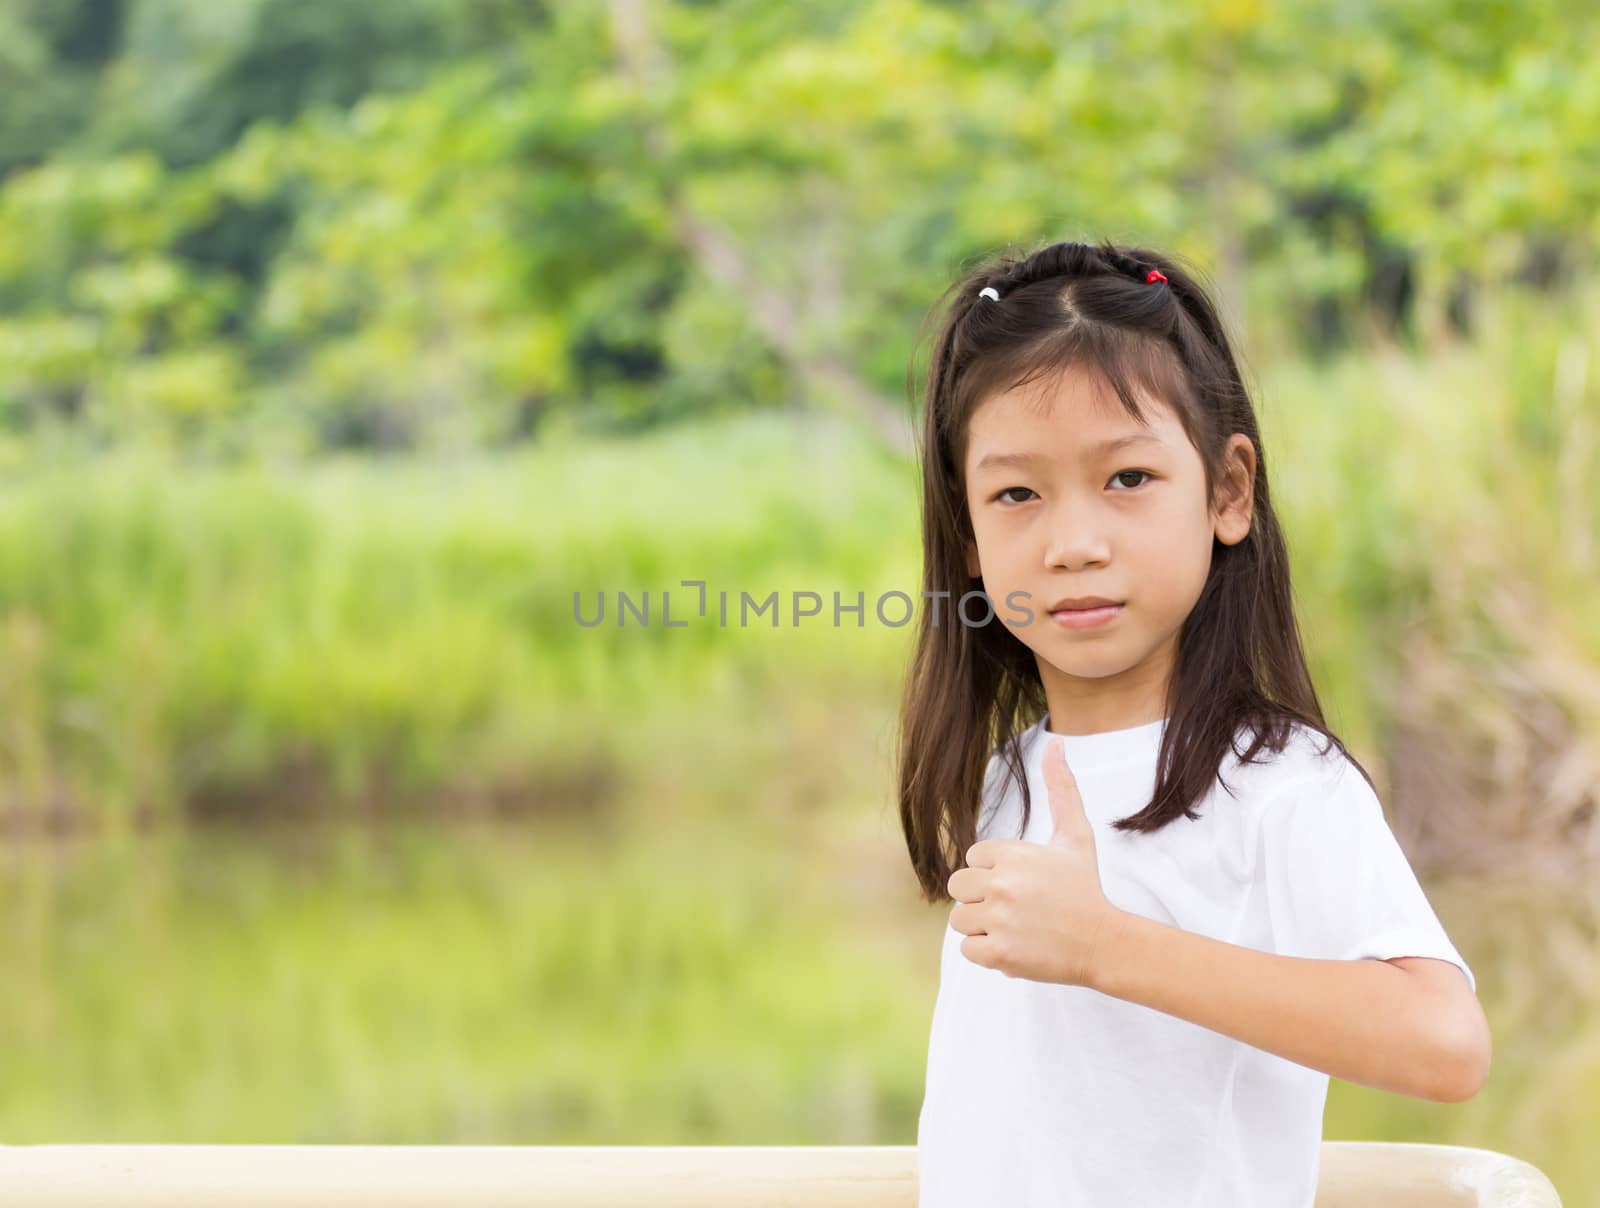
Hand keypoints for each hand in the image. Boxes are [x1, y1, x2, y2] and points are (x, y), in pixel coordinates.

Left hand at [947, 738, 1124, 986]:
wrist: (1104, 942)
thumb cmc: (1084, 887)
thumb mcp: (1076, 835)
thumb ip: (1062, 788)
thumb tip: (1057, 742)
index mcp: (1012, 853)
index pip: (972, 859)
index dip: (995, 873)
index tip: (1024, 883)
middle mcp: (1002, 884)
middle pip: (958, 887)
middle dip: (981, 898)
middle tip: (1016, 907)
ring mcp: (999, 919)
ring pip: (960, 920)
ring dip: (983, 927)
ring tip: (1017, 927)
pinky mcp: (999, 953)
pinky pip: (968, 950)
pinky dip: (988, 953)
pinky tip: (1016, 946)